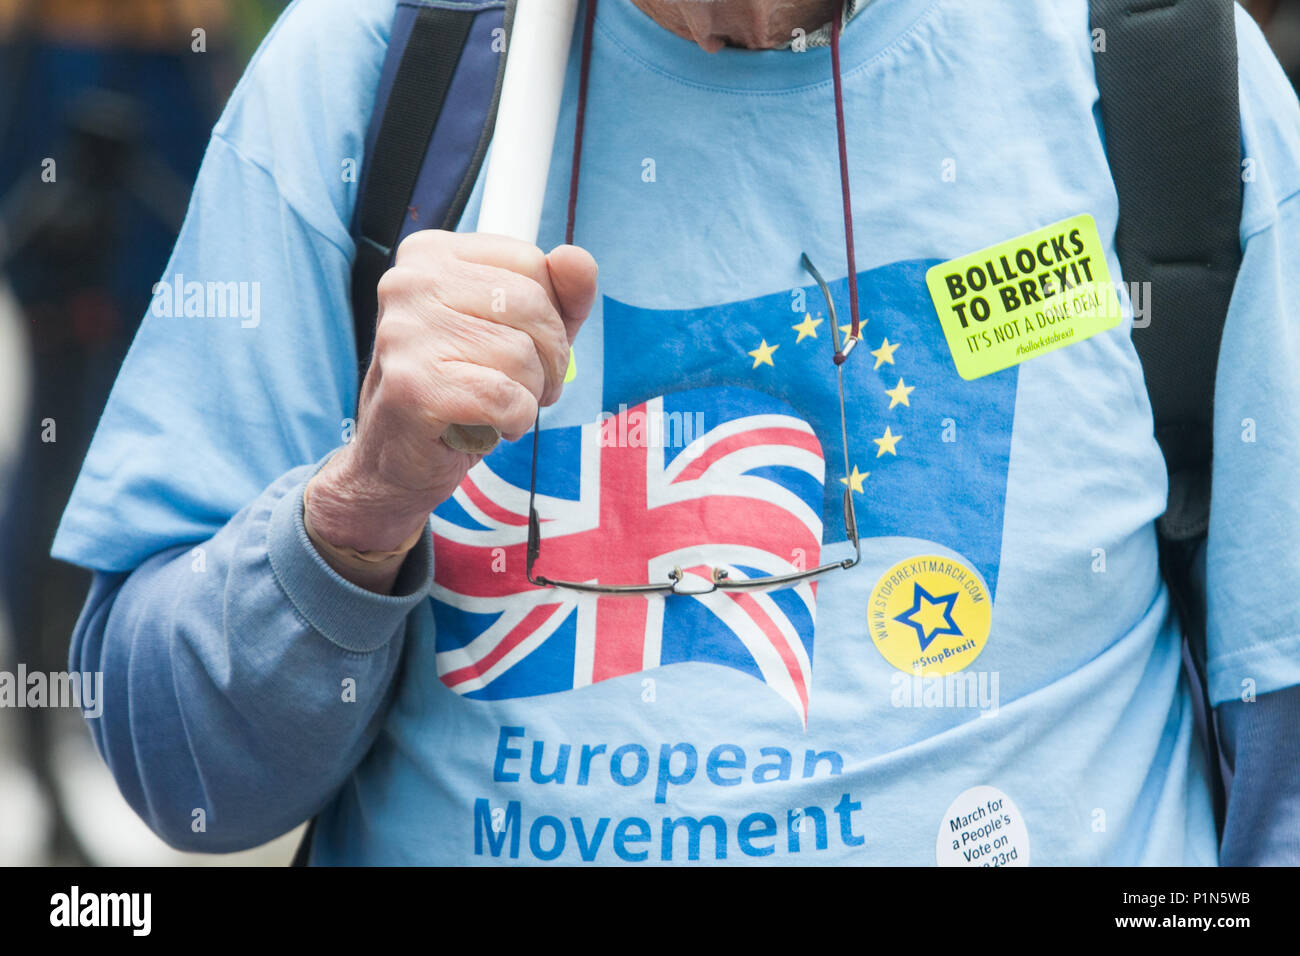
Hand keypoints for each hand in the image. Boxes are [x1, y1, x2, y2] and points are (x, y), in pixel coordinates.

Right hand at [305, 230, 597, 590]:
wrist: (396, 460)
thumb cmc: (461, 388)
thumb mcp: (522, 332)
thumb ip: (559, 294)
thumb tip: (577, 257)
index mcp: (430, 254)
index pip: (529, 262)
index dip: (550, 315)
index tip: (528, 346)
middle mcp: (408, 283)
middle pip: (531, 304)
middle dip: (549, 358)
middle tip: (526, 386)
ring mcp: (404, 333)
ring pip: (521, 355)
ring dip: (528, 394)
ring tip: (497, 406)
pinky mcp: (414, 386)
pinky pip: (506, 399)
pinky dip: (514, 421)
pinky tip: (486, 426)